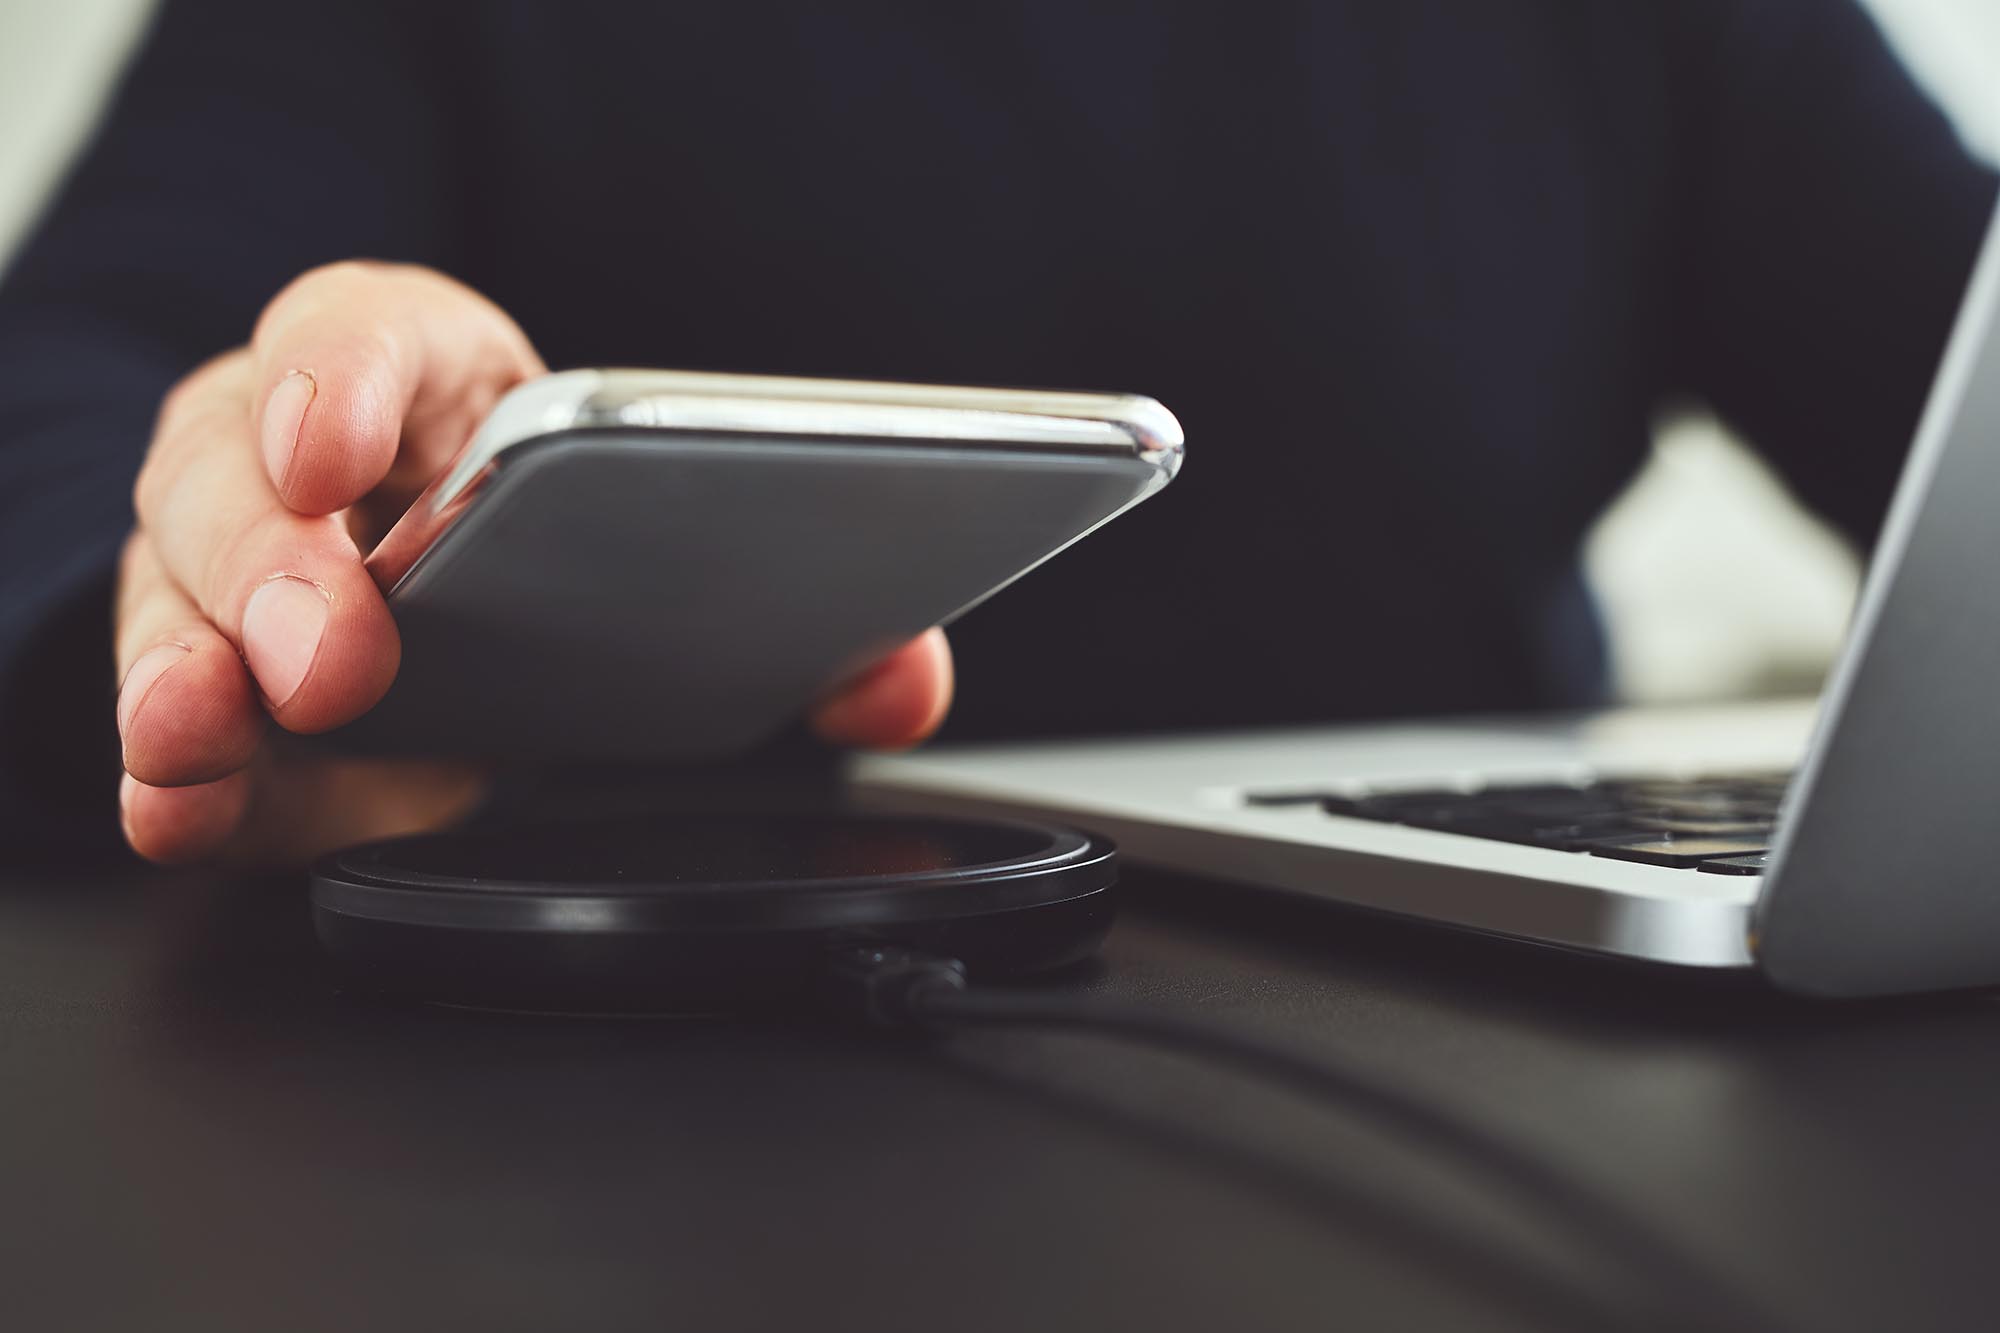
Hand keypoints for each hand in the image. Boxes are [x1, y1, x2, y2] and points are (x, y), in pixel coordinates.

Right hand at [115, 262, 952, 865]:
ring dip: (191, 667)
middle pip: (245, 474)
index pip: (364, 333)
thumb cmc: (568, 531)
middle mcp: (308, 464)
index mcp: (437, 381)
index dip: (344, 377)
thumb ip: (801, 609)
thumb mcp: (672, 537)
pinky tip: (179, 805)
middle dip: (280, 564)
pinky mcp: (231, 699)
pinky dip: (178, 777)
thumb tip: (898, 681)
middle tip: (338, 655)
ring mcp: (246, 581)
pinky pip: (181, 735)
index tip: (342, 443)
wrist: (491, 576)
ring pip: (178, 597)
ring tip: (211, 727)